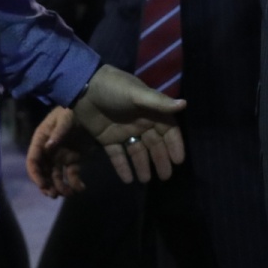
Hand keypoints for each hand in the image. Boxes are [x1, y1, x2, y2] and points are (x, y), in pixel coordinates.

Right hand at [26, 106, 89, 196]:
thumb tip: (48, 148)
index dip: (35, 174)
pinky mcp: (74, 159)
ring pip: (56, 176)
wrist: (92, 107)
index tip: (43, 185)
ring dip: (60, 187)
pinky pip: (72, 175)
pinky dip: (75, 184)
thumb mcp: (65, 118)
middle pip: (43, 172)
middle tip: (54, 194)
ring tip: (69, 193)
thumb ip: (57, 132)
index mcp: (42, 140)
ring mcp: (61, 156)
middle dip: (46, 185)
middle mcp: (49, 150)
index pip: (33, 160)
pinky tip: (81, 188)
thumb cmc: (73, 110)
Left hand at [73, 64, 185, 184]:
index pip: (168, 130)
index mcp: (150, 111)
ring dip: (142, 165)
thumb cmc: (114, 88)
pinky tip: (127, 180)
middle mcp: (139, 122)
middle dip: (160, 160)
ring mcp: (123, 131)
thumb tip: (185, 104)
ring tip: (145, 180)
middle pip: (154, 144)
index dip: (174, 144)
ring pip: (137, 152)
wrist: (83, 87)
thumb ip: (159, 103)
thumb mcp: (137, 94)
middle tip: (165, 177)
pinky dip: (122, 167)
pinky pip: (117, 155)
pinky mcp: (107, 138)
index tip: (178, 161)